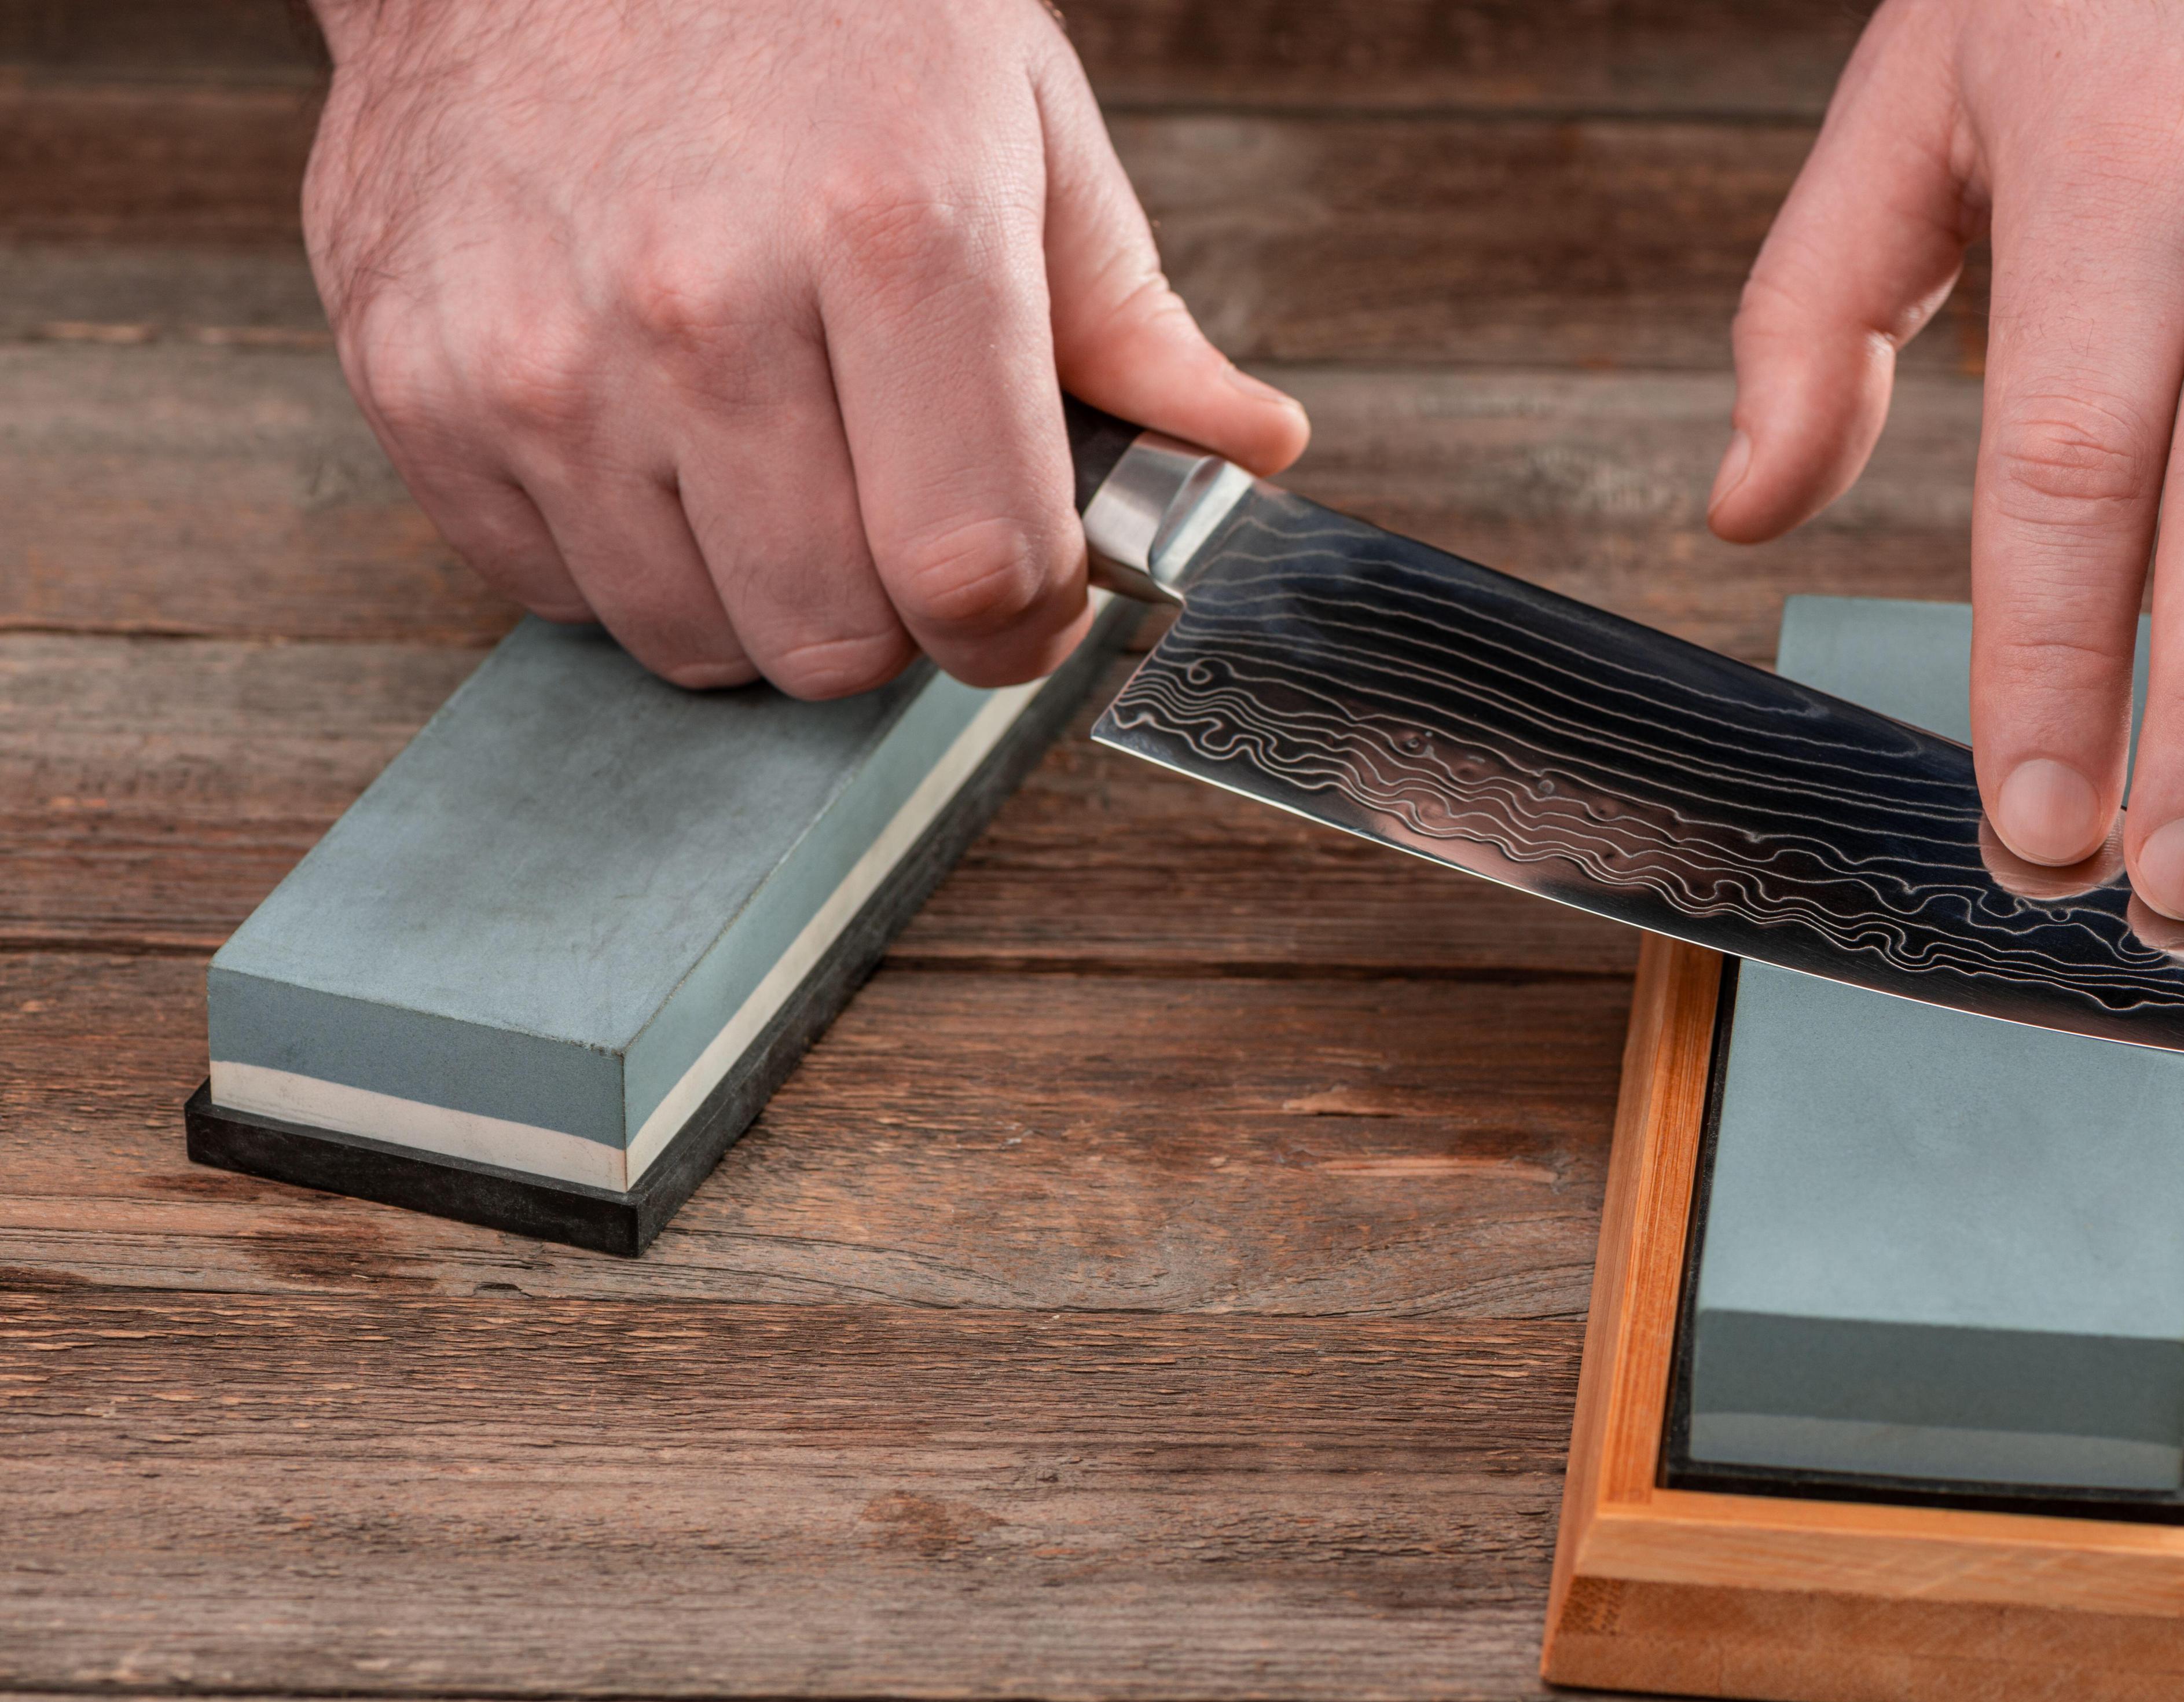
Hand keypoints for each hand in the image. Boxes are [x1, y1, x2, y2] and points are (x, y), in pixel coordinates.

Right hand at [301, 0, 1306, 694]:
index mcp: (896, 236)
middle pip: (836, 641)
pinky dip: (619, 551)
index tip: (1023, 597)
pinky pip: (554, 591)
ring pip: (695, 641)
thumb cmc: (806, 11)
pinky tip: (647, 427)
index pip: (979, 570)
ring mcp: (543, 361)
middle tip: (888, 510)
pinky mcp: (420, 390)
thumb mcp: (1018, 123)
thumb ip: (1131, 326)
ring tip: (762, 448)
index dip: (1021, 622)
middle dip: (891, 613)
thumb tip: (1247, 453)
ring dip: (752, 589)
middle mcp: (705, 310)